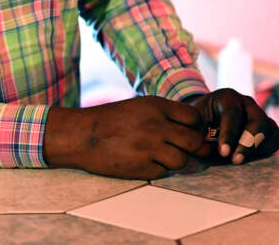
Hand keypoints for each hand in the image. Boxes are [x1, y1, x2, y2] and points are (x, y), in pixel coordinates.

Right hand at [43, 96, 204, 179]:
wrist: (82, 135)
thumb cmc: (111, 119)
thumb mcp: (140, 107)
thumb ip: (167, 117)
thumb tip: (197, 135)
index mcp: (156, 106)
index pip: (194, 118)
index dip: (194, 126)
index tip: (185, 131)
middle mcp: (156, 125)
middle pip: (193, 141)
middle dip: (189, 146)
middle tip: (176, 146)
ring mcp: (149, 147)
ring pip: (181, 160)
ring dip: (174, 160)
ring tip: (158, 154)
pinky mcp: (141, 167)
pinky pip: (163, 172)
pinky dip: (157, 169)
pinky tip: (143, 160)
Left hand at [184, 88, 278, 164]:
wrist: (208, 120)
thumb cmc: (198, 122)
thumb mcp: (194, 122)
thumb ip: (198, 131)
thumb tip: (202, 144)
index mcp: (227, 97)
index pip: (233, 113)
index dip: (229, 133)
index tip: (223, 152)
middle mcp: (247, 102)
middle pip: (257, 120)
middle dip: (248, 142)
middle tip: (236, 160)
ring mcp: (259, 113)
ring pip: (270, 128)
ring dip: (258, 147)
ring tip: (242, 160)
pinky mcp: (267, 126)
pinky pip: (275, 138)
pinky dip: (267, 149)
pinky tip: (252, 158)